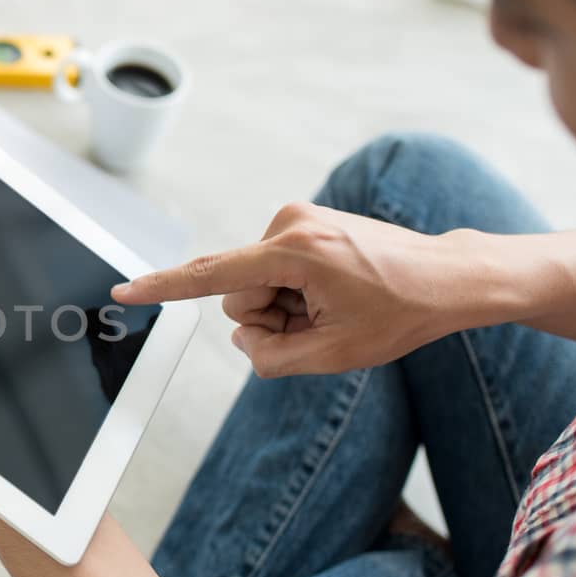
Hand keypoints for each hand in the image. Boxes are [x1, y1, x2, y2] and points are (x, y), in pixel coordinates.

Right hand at [112, 202, 478, 376]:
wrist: (450, 276)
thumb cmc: (403, 312)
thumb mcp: (336, 354)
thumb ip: (272, 356)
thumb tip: (245, 338)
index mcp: (295, 252)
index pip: (212, 276)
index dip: (163, 288)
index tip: (125, 290)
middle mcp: (289, 224)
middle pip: (239, 295)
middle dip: (271, 319)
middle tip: (324, 324)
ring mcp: (296, 219)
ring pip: (257, 286)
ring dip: (288, 308)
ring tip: (337, 306)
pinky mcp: (303, 223)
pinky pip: (274, 272)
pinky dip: (297, 292)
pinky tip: (338, 292)